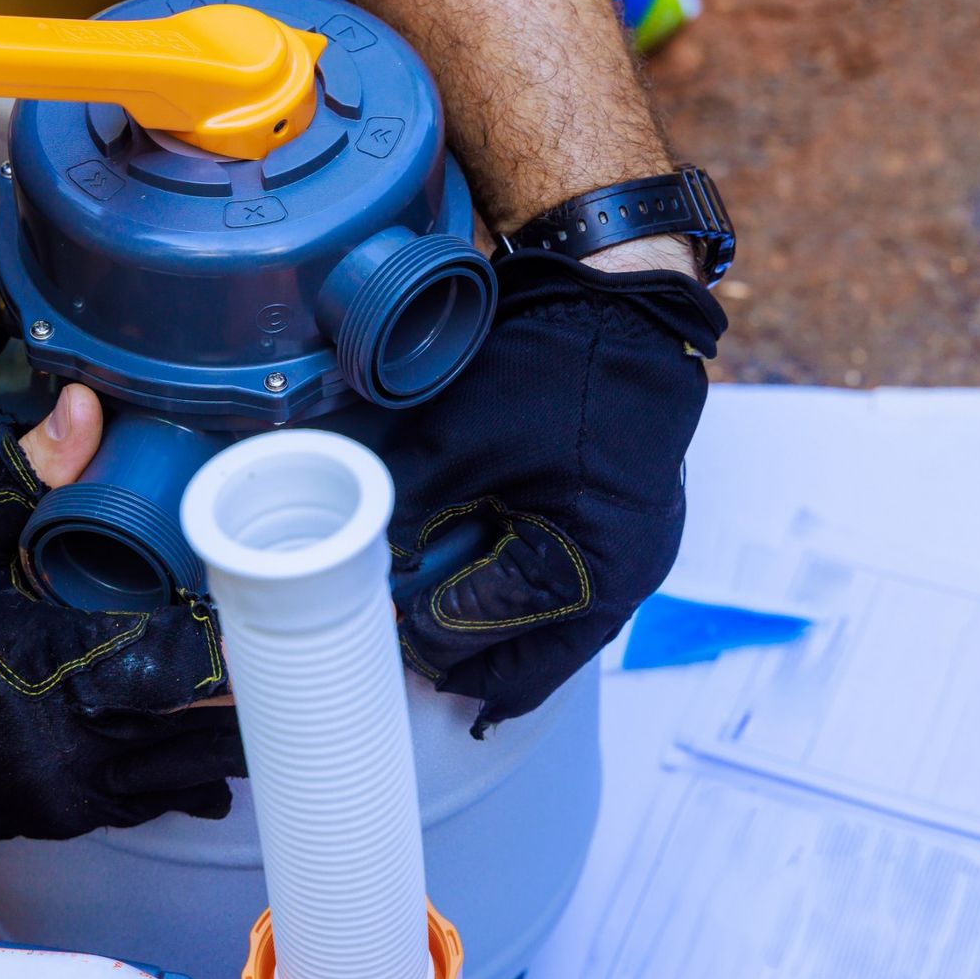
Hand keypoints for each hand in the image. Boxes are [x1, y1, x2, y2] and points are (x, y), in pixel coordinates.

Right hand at [0, 385, 242, 848]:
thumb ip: (29, 470)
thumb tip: (85, 402)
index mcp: (50, 664)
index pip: (174, 658)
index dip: (231, 641)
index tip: (270, 609)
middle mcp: (69, 740)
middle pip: (198, 728)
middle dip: (248, 694)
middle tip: (296, 651)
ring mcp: (68, 789)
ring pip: (183, 776)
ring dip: (226, 741)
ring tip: (276, 697)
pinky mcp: (60, 816)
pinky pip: (145, 803)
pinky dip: (183, 778)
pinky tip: (213, 749)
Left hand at [382, 248, 724, 734]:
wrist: (629, 305)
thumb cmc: (561, 366)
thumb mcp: (462, 434)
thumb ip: (401, 495)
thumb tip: (343, 535)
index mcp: (588, 569)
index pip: (481, 630)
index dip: (418, 633)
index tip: (376, 625)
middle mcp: (624, 580)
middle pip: (533, 664)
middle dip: (468, 673)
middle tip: (409, 673)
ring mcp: (636, 558)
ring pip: (562, 643)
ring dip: (504, 653)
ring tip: (449, 667)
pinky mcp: (632, 532)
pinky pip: (582, 604)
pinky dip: (536, 616)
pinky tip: (500, 617)